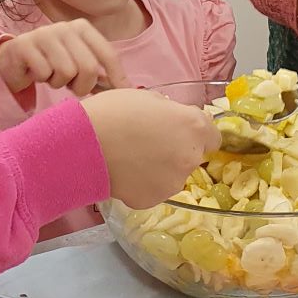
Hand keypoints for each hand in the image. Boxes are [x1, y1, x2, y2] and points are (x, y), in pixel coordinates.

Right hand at [0, 20, 127, 100]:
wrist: (14, 59)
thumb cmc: (53, 63)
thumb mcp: (78, 63)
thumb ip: (100, 73)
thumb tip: (129, 90)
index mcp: (83, 28)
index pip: (108, 54)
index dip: (118, 77)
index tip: (125, 94)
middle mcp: (65, 27)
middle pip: (88, 68)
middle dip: (82, 86)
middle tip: (72, 87)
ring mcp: (44, 33)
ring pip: (66, 72)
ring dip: (58, 83)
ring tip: (51, 75)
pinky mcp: (24, 44)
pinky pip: (44, 73)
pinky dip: (41, 79)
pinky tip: (36, 72)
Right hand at [81, 90, 221, 207]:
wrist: (84, 143)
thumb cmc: (114, 111)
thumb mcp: (148, 97)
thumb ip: (169, 112)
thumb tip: (171, 120)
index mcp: (193, 126)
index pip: (213, 136)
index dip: (196, 133)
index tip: (180, 132)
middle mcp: (190, 157)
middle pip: (192, 156)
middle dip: (177, 150)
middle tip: (149, 143)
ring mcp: (173, 182)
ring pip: (173, 175)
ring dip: (161, 169)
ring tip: (133, 159)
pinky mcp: (153, 200)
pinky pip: (154, 189)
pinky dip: (143, 184)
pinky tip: (125, 173)